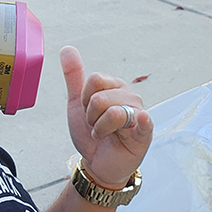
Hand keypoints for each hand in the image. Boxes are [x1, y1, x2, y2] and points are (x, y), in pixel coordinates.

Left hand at [60, 46, 152, 187]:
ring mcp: (139, 114)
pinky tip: (142, 119)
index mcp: (115, 86)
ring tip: (105, 135)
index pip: (95, 79)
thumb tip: (67, 48)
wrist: (97, 163)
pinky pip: (144, 123)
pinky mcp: (144, 134)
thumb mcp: (78, 103)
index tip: (88, 112)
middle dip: (91, 117)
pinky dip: (143, 121)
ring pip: (113, 112)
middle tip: (96, 126)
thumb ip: (74, 76)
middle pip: (100, 97)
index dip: (85, 99)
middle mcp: (129, 97)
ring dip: (100, 129)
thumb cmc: (92, 133)